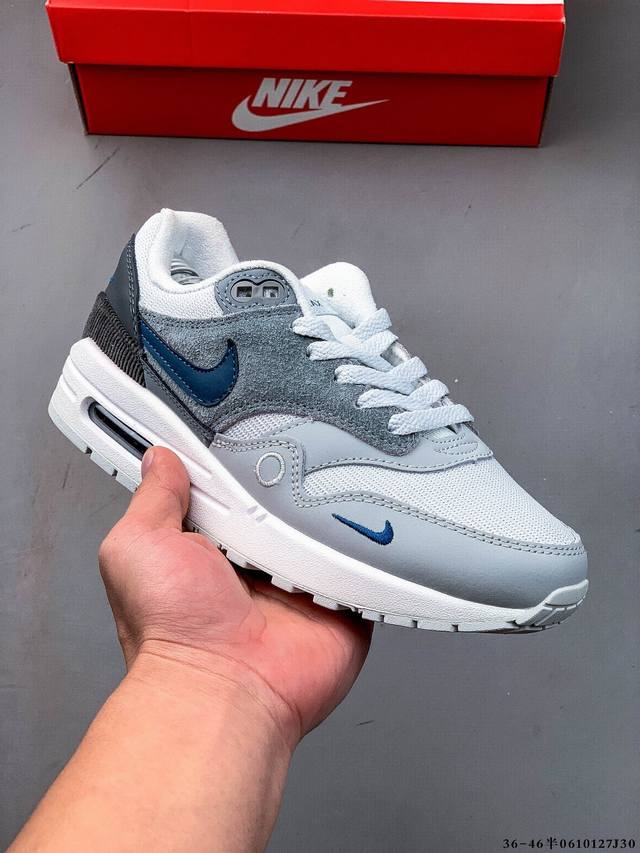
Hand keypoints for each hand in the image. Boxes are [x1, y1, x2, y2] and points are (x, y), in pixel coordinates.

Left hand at [98, 447, 371, 745]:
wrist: (222, 689)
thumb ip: (154, 499)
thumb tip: (161, 461)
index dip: (239, 465)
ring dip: (328, 511)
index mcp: (210, 548)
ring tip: (329, 488)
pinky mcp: (340, 602)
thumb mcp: (138, 546)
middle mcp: (256, 565)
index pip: (233, 490)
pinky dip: (364, 546)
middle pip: (285, 503)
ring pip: (327, 526)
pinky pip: (363, 562)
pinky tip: (363, 524)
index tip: (250, 434)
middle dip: (290, 481)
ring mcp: (300, 583)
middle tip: (294, 458)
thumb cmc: (172, 632)